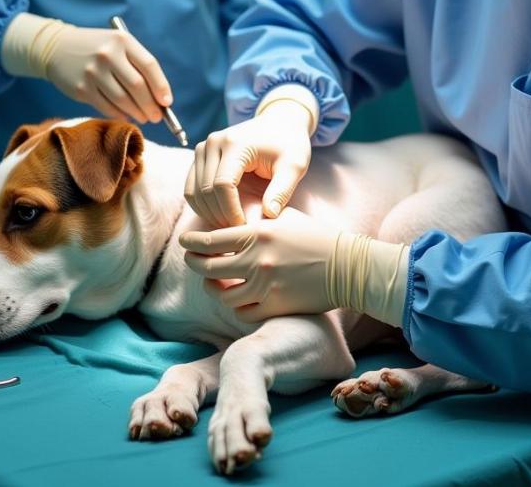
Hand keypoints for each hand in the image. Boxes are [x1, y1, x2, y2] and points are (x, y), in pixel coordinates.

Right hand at [1, 12, 171, 122]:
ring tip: (144, 117)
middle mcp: (108, 54)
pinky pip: (107, 106)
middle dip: (151, 105)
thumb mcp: (118, 45)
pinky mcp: (81, 88)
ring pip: (123, 100)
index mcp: (122, 40)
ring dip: (137, 112)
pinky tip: (127, 116)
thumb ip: (138, 65)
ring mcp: (93, 72)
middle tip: (157, 116)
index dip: (161, 86)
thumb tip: (159, 97)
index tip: (167, 102)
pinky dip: (120, 114)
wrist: (56, 48)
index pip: (149, 65)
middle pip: (137, 86)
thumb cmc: (97, 48)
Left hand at [180, 206, 411, 326]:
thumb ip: (255, 220)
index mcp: (258, 233)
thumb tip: (228, 220)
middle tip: (192, 260)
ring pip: (223, 295)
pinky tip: (237, 298)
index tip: (185, 242)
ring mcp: (266, 286)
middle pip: (209, 268)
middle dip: (195, 264)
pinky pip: (243, 313)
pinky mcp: (275, 307)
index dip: (192, 242)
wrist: (345, 265)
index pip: (211, 239)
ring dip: (214, 289)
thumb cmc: (314, 236)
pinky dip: (236, 307)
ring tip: (214, 282)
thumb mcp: (283, 218)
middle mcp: (257, 260)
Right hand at [184, 99, 312, 228]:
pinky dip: (201, 204)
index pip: (222, 185)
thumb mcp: (295, 165)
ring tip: (230, 225)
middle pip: (205, 189)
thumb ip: (282, 190)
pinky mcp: (200, 154)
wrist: (279, 122)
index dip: (231, 211)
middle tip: (237, 232)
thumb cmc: (289, 144)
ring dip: (208, 212)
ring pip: (194, 190)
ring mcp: (203, 147)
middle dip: (220, 215)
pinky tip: (220, 215)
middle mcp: (213, 142)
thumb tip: (269, 215)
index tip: (245, 227)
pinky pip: (191, 186)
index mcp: (235, 143)